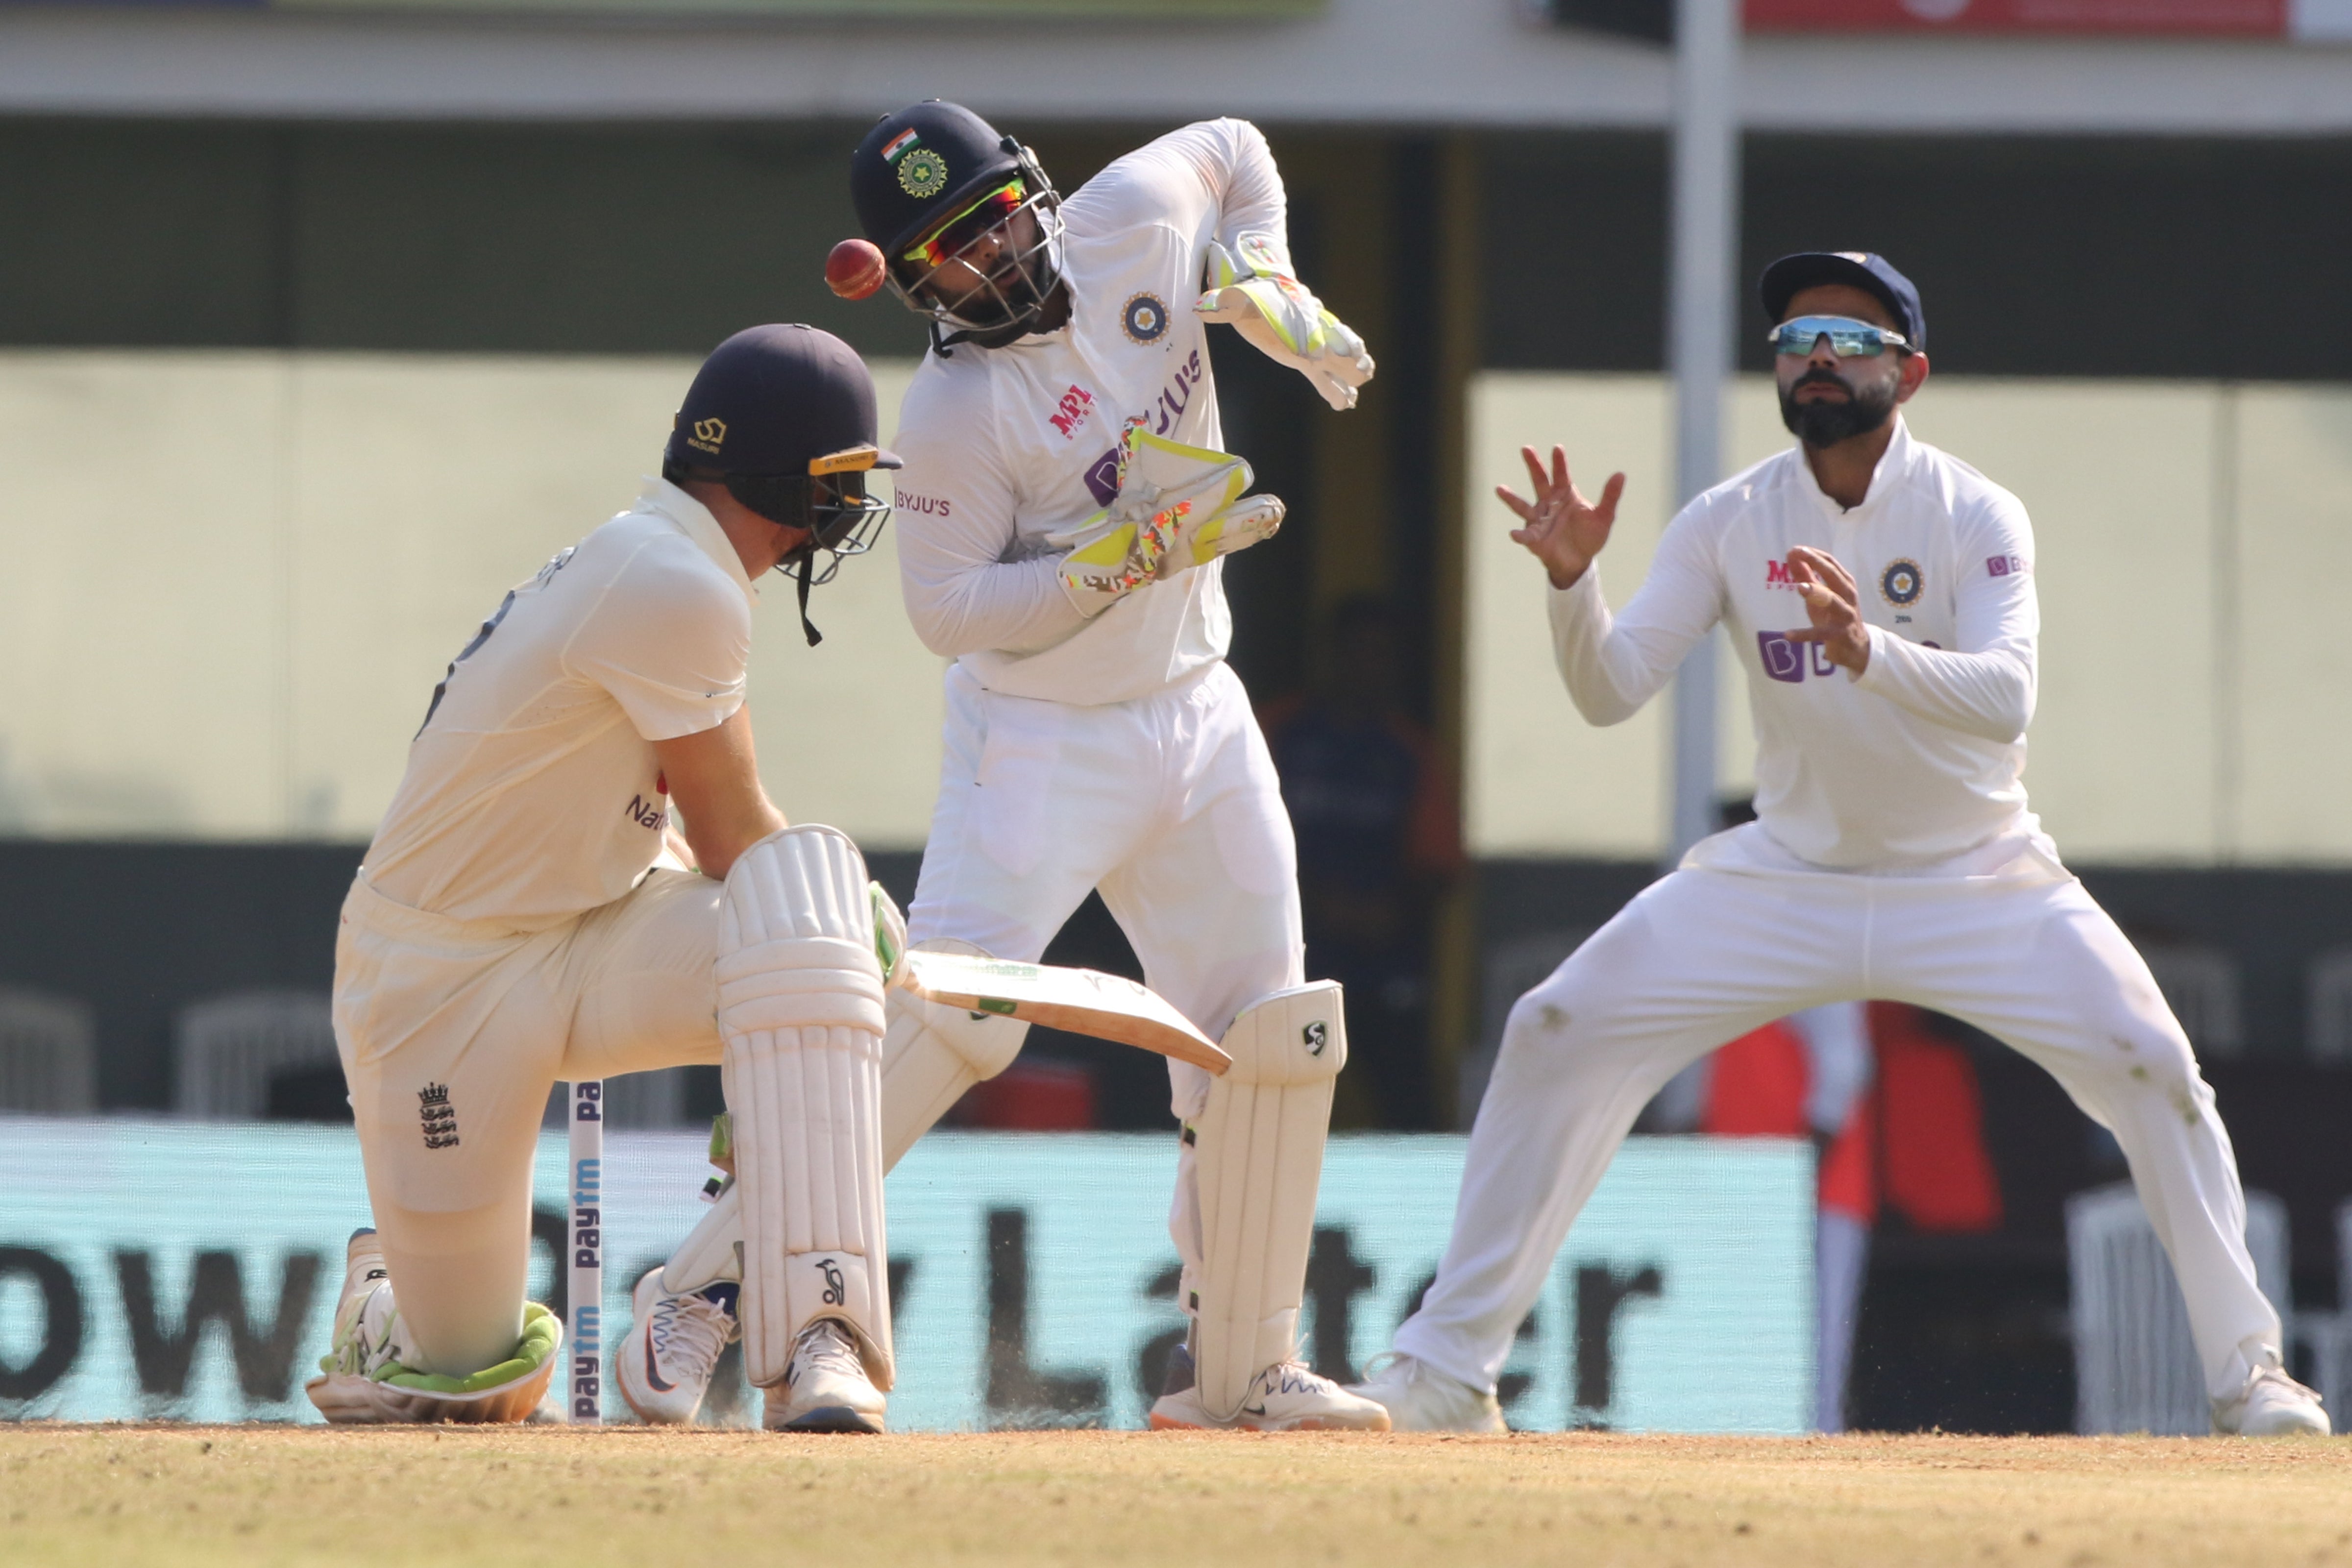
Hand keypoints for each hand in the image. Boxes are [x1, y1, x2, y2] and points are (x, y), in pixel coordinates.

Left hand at [1194, 235, 1374, 411]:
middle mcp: (1310, 334)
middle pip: (1338, 349)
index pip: (1312, 335)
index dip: (1318, 347)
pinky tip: (1347, 404)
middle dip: (1349, 360)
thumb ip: (1223, 303)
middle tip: (1359, 372)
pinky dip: (1338, 389)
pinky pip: (1326, 377)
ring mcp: (1312, 347)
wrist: (1261, 289)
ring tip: (1354, 393)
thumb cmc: (1251, 295)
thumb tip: (1200, 307)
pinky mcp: (1306, 360)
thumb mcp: (1236, 298)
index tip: (1318, 361)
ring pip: (1340, 363)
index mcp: (1296, 321)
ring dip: (1349, 375)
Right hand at [1498, 445, 1624, 588]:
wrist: (1579, 561)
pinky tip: (1515, 534)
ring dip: (1511, 498)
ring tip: (1499, 488)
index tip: (1558, 448)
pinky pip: (1525, 535)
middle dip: (1533, 465)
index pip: (1562, 475)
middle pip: (1539, 481)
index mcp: (1566, 495)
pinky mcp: (1534, 538)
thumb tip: (1621, 473)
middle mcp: (1549, 503)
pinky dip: (1520, 535)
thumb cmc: (1590, 536)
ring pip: (1523, 506)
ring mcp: (1539, 520)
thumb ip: (1610, 496)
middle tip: (1526, 448)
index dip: (1559, 463)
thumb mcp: (1604, 516)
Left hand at [1781, 546, 1870, 673]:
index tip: (1795, 549)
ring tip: (1800, 587)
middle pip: (1834, 575)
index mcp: (1844, 584)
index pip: (1831, 563)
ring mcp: (1846, 615)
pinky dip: (1804, 634)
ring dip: (1817, 592)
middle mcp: (1848, 596)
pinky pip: (1821, 633)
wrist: (1857, 647)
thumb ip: (1807, 577)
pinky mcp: (1840, 635)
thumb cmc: (1835, 616)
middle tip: (1797, 554)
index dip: (1813, 554)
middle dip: (1816, 563)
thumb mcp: (1820, 596)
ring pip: (1833, 601)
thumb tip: (1792, 556)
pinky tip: (1787, 634)